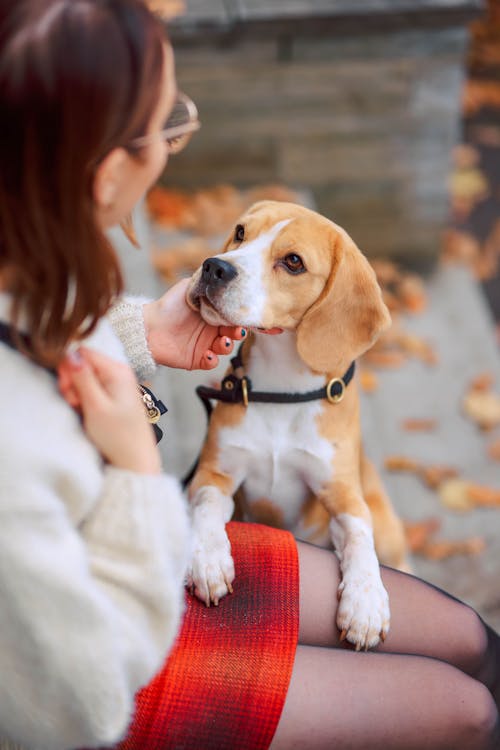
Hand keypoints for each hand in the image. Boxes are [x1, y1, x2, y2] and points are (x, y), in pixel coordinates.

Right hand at [58, 348, 160, 473]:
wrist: (135, 461)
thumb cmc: (118, 437)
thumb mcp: (95, 406)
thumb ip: (82, 378)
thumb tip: (70, 353)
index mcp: (118, 370)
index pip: (82, 352)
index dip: (68, 368)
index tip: (67, 389)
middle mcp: (120, 373)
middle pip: (83, 364)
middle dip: (72, 383)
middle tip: (76, 402)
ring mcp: (118, 384)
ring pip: (86, 378)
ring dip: (78, 393)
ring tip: (85, 411)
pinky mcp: (115, 396)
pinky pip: (93, 389)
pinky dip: (86, 400)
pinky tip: (90, 413)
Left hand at [142, 278, 245, 370]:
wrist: (148, 326)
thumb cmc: (167, 306)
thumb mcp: (187, 288)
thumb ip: (203, 282)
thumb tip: (218, 275)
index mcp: (213, 314)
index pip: (232, 317)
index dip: (238, 317)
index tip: (241, 316)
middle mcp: (212, 330)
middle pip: (233, 334)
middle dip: (237, 333)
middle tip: (236, 331)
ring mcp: (206, 345)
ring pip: (225, 348)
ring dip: (227, 346)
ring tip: (222, 342)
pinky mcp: (197, 359)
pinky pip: (211, 363)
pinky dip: (212, 360)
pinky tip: (207, 354)